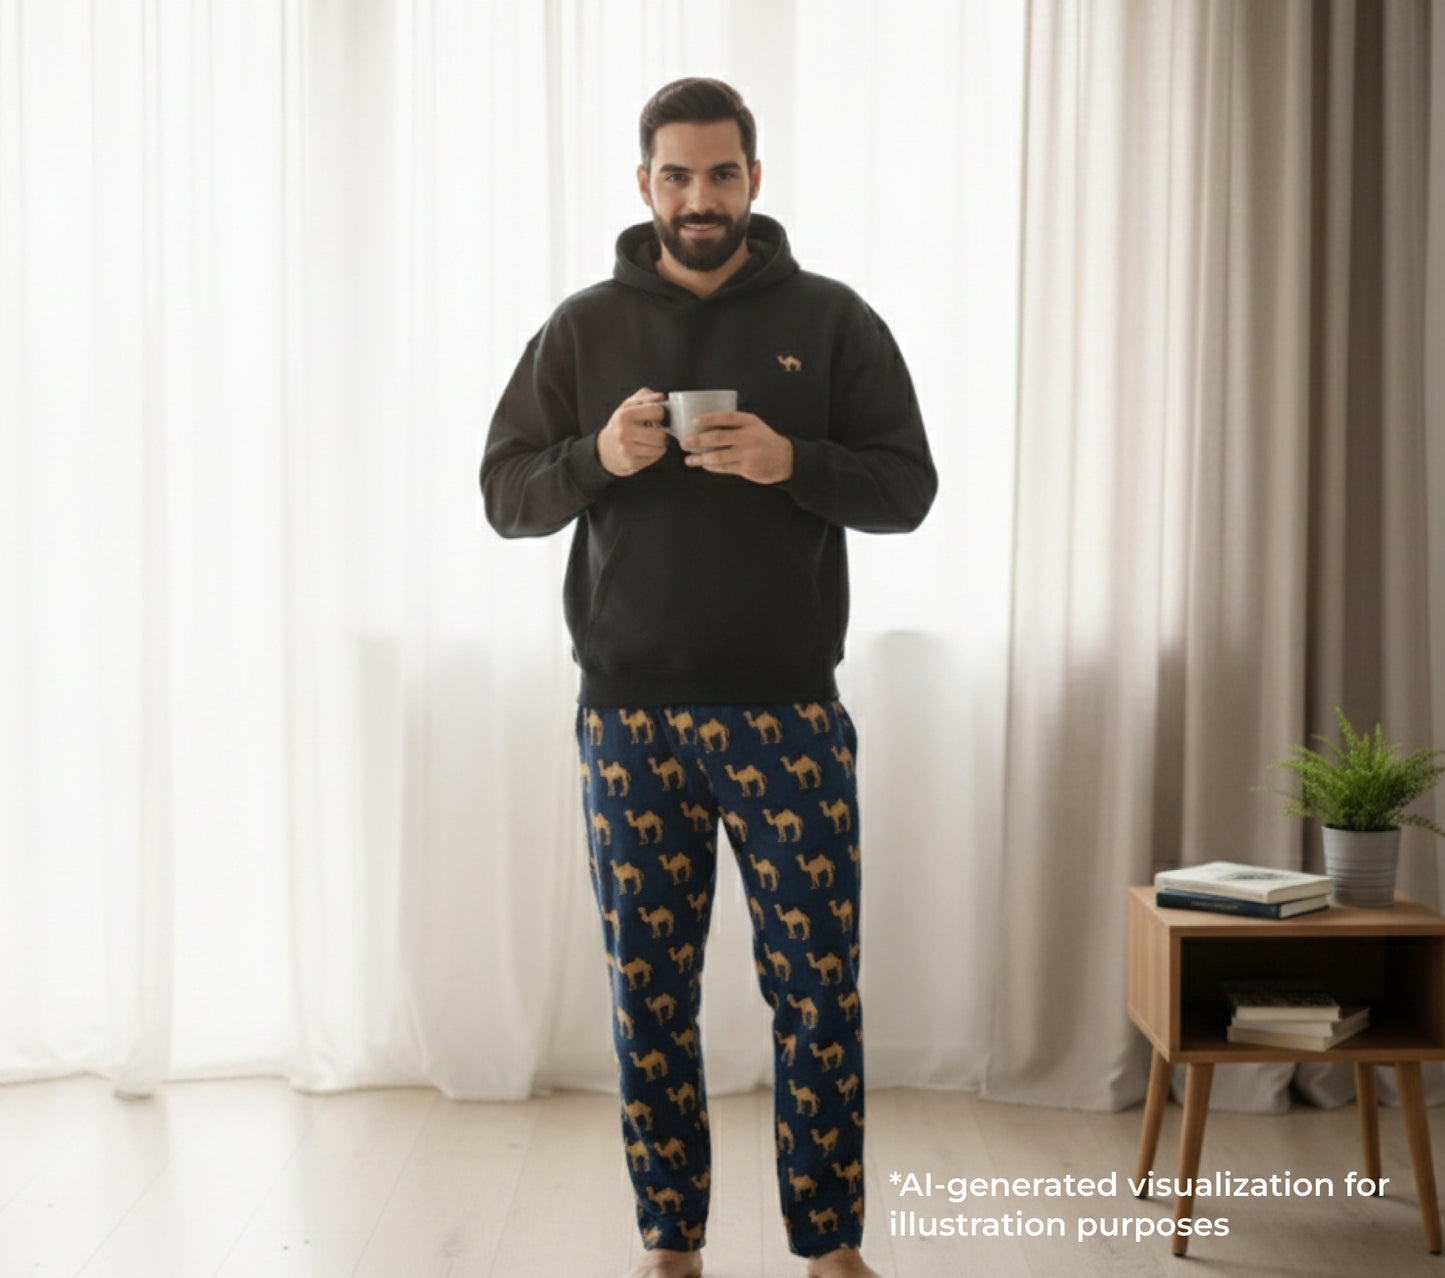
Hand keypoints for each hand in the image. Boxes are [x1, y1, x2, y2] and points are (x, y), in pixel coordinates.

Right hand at [597, 388, 667, 476]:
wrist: (605, 450)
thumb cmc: (621, 425)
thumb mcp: (628, 406)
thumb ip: (645, 397)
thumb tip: (661, 396)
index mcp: (624, 415)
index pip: (657, 411)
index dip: (659, 414)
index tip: (655, 417)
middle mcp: (624, 433)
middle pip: (661, 434)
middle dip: (661, 433)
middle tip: (655, 432)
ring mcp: (628, 450)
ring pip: (660, 448)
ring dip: (660, 444)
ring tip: (651, 441)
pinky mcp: (632, 463)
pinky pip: (656, 457)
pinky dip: (654, 453)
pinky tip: (646, 449)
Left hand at [679, 412, 794, 483]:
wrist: (785, 459)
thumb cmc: (762, 439)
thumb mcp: (753, 425)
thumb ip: (734, 424)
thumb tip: (703, 424)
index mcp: (749, 422)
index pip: (726, 417)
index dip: (709, 418)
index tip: (694, 421)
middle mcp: (749, 437)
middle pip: (719, 438)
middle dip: (698, 441)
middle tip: (684, 442)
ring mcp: (748, 454)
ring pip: (719, 456)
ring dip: (701, 458)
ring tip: (689, 459)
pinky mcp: (747, 469)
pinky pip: (724, 468)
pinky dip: (711, 467)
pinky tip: (703, 464)